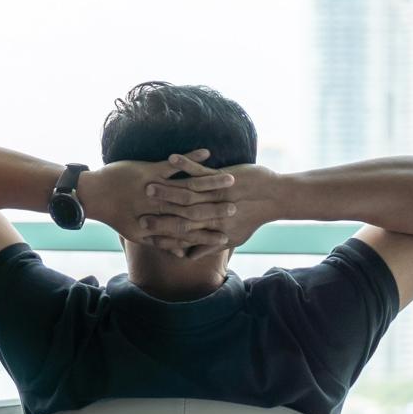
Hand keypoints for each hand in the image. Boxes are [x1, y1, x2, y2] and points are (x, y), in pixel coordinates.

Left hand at [79, 149, 232, 256]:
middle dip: (217, 208)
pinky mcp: (149, 170)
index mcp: (157, 226)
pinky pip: (174, 165)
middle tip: (238, 207)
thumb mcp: (137, 234)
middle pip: (194, 209)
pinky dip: (191, 158)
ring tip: (232, 179)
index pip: (189, 232)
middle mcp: (159, 209)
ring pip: (189, 186)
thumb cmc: (116, 215)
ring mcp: (156, 188)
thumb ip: (161, 242)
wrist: (93, 195)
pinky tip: (208, 152)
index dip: (210, 233)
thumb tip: (180, 254)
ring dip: (212, 182)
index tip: (229, 234)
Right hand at [139, 155, 282, 257]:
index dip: (161, 233)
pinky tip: (171, 157)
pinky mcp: (224, 178)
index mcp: (213, 230)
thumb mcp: (233, 238)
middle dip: (157, 213)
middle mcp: (213, 214)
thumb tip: (188, 256)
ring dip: (166, 188)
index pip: (182, 233)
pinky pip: (201, 171)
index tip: (142, 231)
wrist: (275, 197)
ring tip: (147, 184)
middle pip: (179, 214)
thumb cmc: (253, 219)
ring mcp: (218, 195)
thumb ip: (209, 248)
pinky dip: (186, 164)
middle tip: (136, 211)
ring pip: (187, 193)